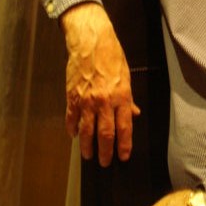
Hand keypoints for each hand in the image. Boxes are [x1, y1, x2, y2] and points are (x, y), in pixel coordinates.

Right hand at [60, 2, 139, 165]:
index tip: (123, 156)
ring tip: (89, 155)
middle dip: (106, 151)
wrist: (90, 43)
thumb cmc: (112, 57)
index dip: (124, 145)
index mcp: (121, 97)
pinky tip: (73, 135)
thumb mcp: (127, 77)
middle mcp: (104, 102)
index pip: (124, 127)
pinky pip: (72, 117)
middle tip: (106, 162)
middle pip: (105, 134)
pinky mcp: (72, 96)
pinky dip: (72, 128)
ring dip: (87, 146)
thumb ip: (129, 99)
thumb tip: (134, 114)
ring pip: (86, 130)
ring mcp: (86, 100)